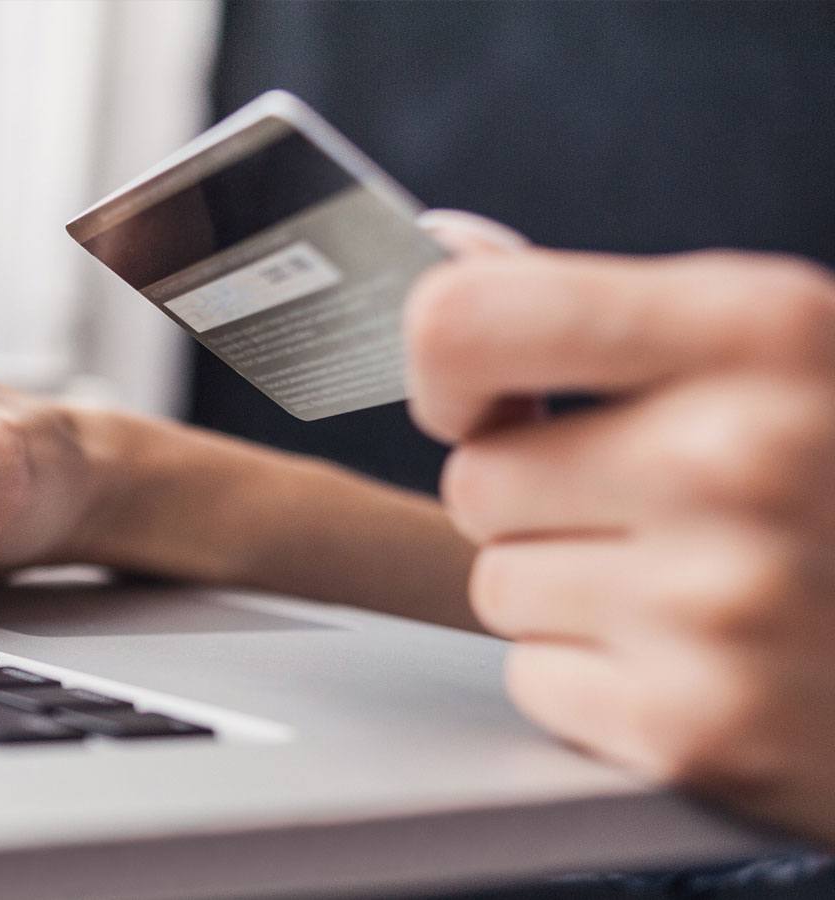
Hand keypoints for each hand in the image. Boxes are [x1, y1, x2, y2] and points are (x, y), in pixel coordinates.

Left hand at [405, 242, 834, 843]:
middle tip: (663, 509)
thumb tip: (446, 249)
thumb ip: (608, 306)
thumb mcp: (788, 351)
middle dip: (543, 498)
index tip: (480, 394)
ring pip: (499, 587)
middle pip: (476, 479)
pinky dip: (598, 683)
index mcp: (762, 332)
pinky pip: (536, 680)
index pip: (466, 324)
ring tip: (702, 585)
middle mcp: (737, 459)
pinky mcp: (698, 729)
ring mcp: (718, 603)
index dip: (446, 365)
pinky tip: (705, 662)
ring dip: (572, 593)